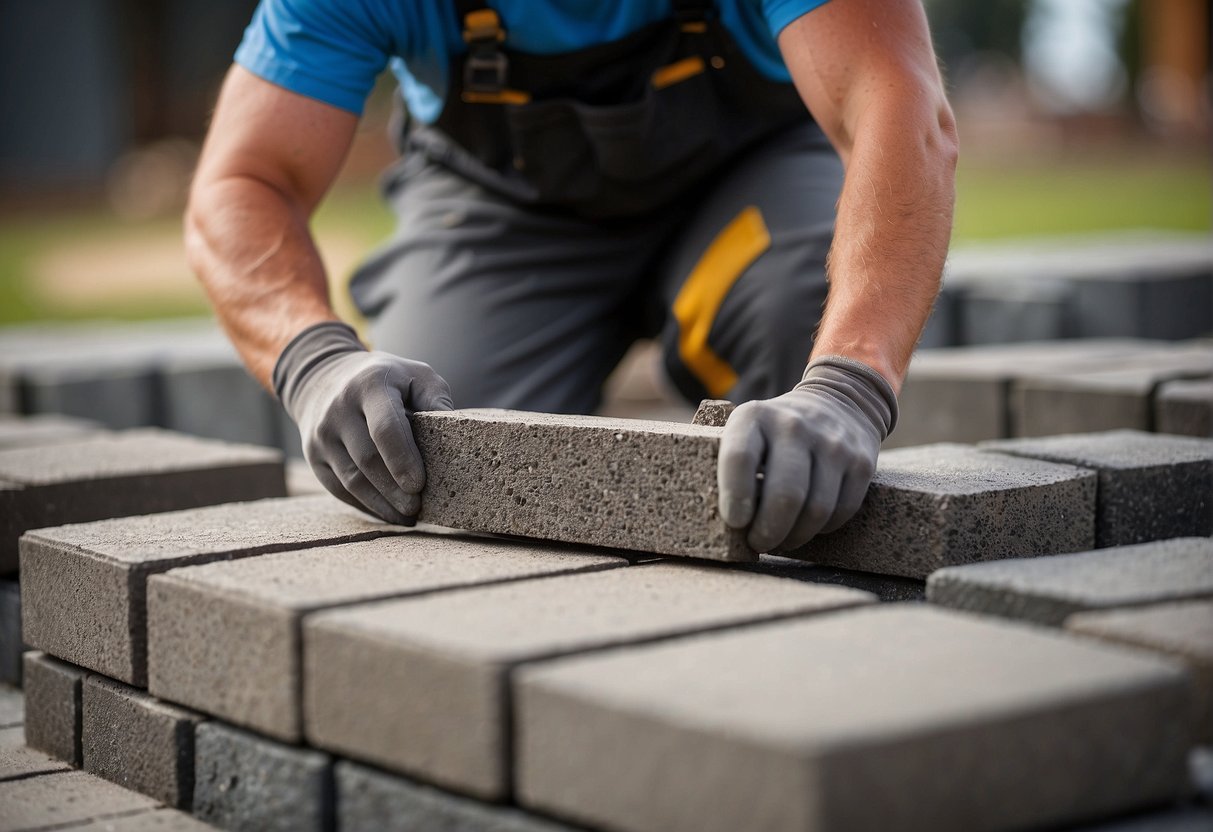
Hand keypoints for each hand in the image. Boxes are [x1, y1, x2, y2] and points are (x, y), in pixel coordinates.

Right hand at [273, 321, 453, 523]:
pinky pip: (338, 488)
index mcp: (370, 386)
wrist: (325, 377)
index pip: (385, 428)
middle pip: (368, 460)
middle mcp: (339, 409)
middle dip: (394, 490)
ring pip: (351, 480)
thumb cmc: (386, 379)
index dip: (402, 459)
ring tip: (407, 518)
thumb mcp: (415, 374)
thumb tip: (454, 432)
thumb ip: (436, 398)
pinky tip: (387, 513)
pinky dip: (364, 505)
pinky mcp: (313, 455)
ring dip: (381, 504)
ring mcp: (321, 434)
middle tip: (417, 509)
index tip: (419, 485)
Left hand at [717, 356, 896, 552]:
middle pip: (784, 494)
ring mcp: (832, 444)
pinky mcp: (861, 463)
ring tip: (781, 539)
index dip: (734, 496)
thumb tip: (727, 523)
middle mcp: (794, 426)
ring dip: (794, 536)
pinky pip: (841, 512)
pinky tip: (807, 525)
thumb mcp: (749, 430)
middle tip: (758, 543)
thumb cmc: (776, 432)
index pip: (739, 457)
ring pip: (815, 510)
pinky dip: (821, 528)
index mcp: (755, 417)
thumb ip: (733, 465)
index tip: (735, 522)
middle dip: (768, 531)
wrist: (840, 401)